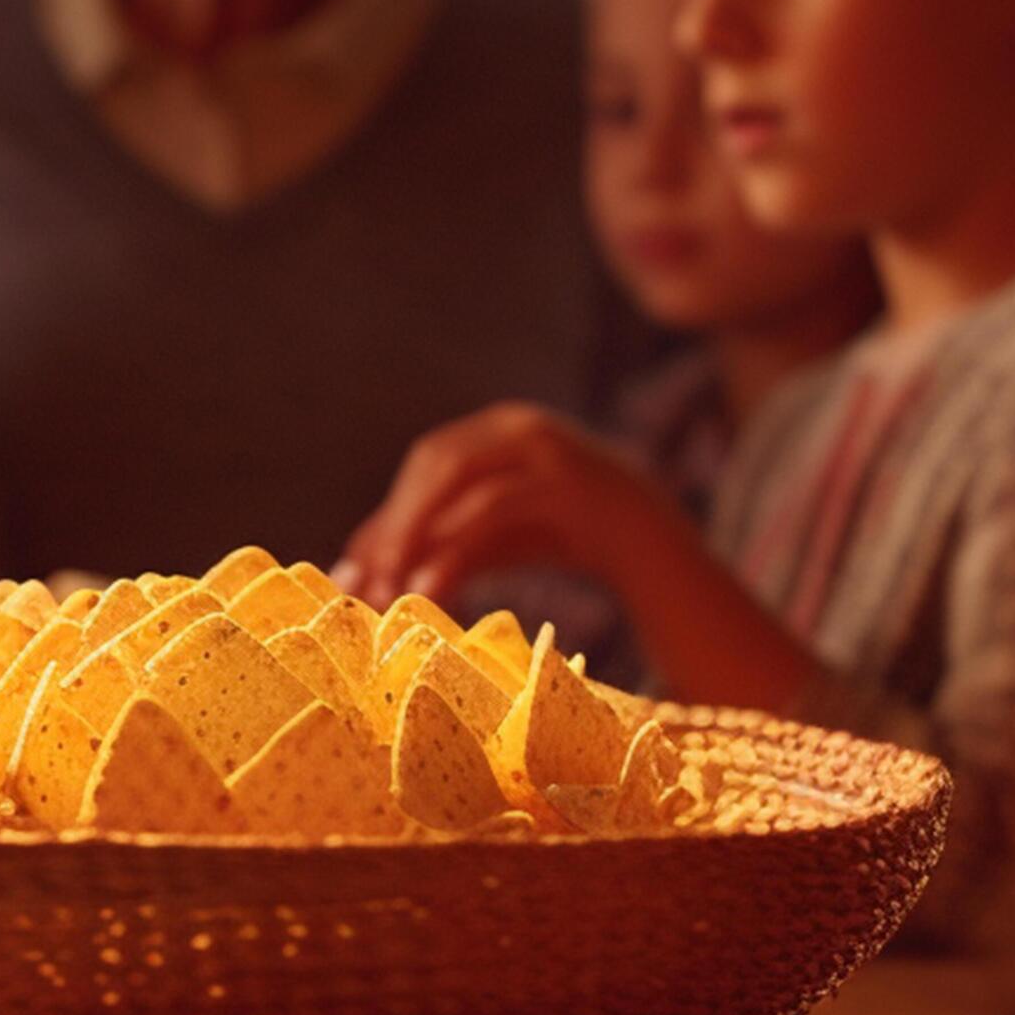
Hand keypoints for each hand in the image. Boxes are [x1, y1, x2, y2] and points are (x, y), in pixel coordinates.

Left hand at [335, 403, 702, 607]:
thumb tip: (361, 565)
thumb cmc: (568, 536)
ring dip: (416, 532)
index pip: (428, 462)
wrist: (659, 548)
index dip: (390, 513)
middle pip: (436, 461)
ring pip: (460, 478)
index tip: (355, 569)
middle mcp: (520, 427)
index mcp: (498, 429)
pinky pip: (494, 510)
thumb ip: (440, 539)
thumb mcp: (496, 537)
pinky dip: (455, 548)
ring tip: (392, 587)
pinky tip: (432, 587)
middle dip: (398, 521)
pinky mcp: (570, 482)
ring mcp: (548, 449)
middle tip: (367, 579)